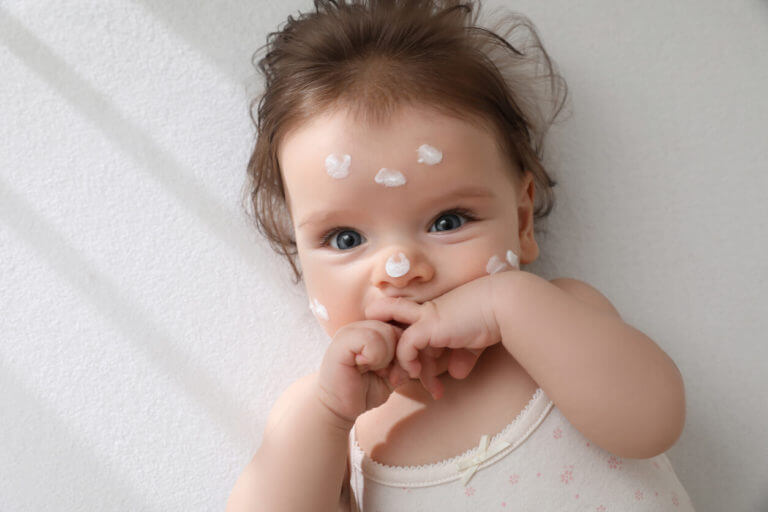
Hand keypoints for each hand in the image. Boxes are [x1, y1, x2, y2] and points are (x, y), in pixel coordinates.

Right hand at [316, 320, 430, 424]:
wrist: (338, 410)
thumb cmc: (364, 390)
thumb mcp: (393, 370)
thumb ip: (405, 356)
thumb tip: (426, 346)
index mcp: (373, 329)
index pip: (403, 325)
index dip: (411, 348)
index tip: (409, 372)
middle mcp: (361, 325)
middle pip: (398, 328)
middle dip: (403, 355)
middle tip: (395, 376)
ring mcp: (350, 331)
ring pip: (386, 332)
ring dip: (389, 358)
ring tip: (380, 372)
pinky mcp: (341, 342)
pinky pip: (371, 340)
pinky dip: (376, 357)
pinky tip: (366, 368)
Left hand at [365, 275, 501, 398]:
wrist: (502, 304)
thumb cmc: (491, 318)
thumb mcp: (473, 341)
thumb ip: (462, 356)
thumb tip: (457, 374)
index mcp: (432, 313)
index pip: (408, 328)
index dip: (406, 348)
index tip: (414, 371)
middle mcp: (424, 312)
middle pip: (388, 322)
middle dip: (386, 348)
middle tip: (392, 375)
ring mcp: (424, 317)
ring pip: (393, 337)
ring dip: (399, 365)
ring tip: (406, 384)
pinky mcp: (427, 325)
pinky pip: (406, 346)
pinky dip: (407, 361)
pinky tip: (416, 373)